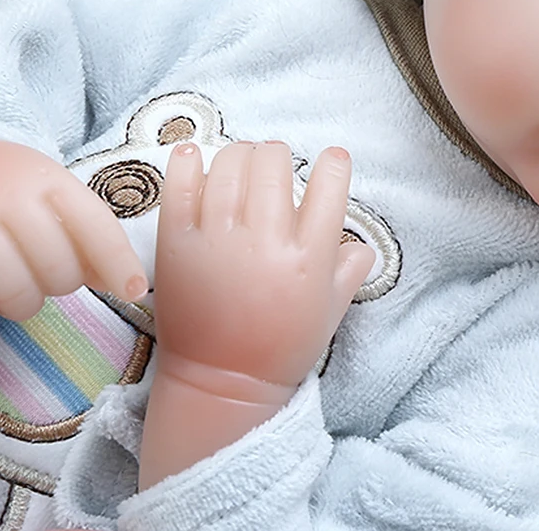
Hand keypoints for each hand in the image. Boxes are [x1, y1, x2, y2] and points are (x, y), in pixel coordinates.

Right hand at [0, 141, 147, 320]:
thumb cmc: (4, 186)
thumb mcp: (43, 190)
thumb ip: (80, 227)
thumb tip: (117, 278)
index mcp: (46, 178)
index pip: (96, 224)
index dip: (120, 263)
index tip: (135, 290)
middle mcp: (14, 198)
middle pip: (62, 266)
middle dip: (65, 282)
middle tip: (50, 273)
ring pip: (23, 290)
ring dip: (27, 300)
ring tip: (21, 285)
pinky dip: (2, 301)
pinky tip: (1, 287)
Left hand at [153, 141, 373, 390]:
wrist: (220, 384)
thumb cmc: (282, 346)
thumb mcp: (331, 309)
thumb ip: (350, 269)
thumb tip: (361, 243)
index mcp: (309, 256)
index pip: (330, 184)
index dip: (335, 163)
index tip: (332, 161)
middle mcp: (265, 241)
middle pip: (274, 162)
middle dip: (279, 155)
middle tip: (275, 167)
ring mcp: (218, 240)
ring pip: (230, 164)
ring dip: (241, 154)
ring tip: (241, 164)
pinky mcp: (177, 245)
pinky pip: (180, 186)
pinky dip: (187, 162)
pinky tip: (194, 155)